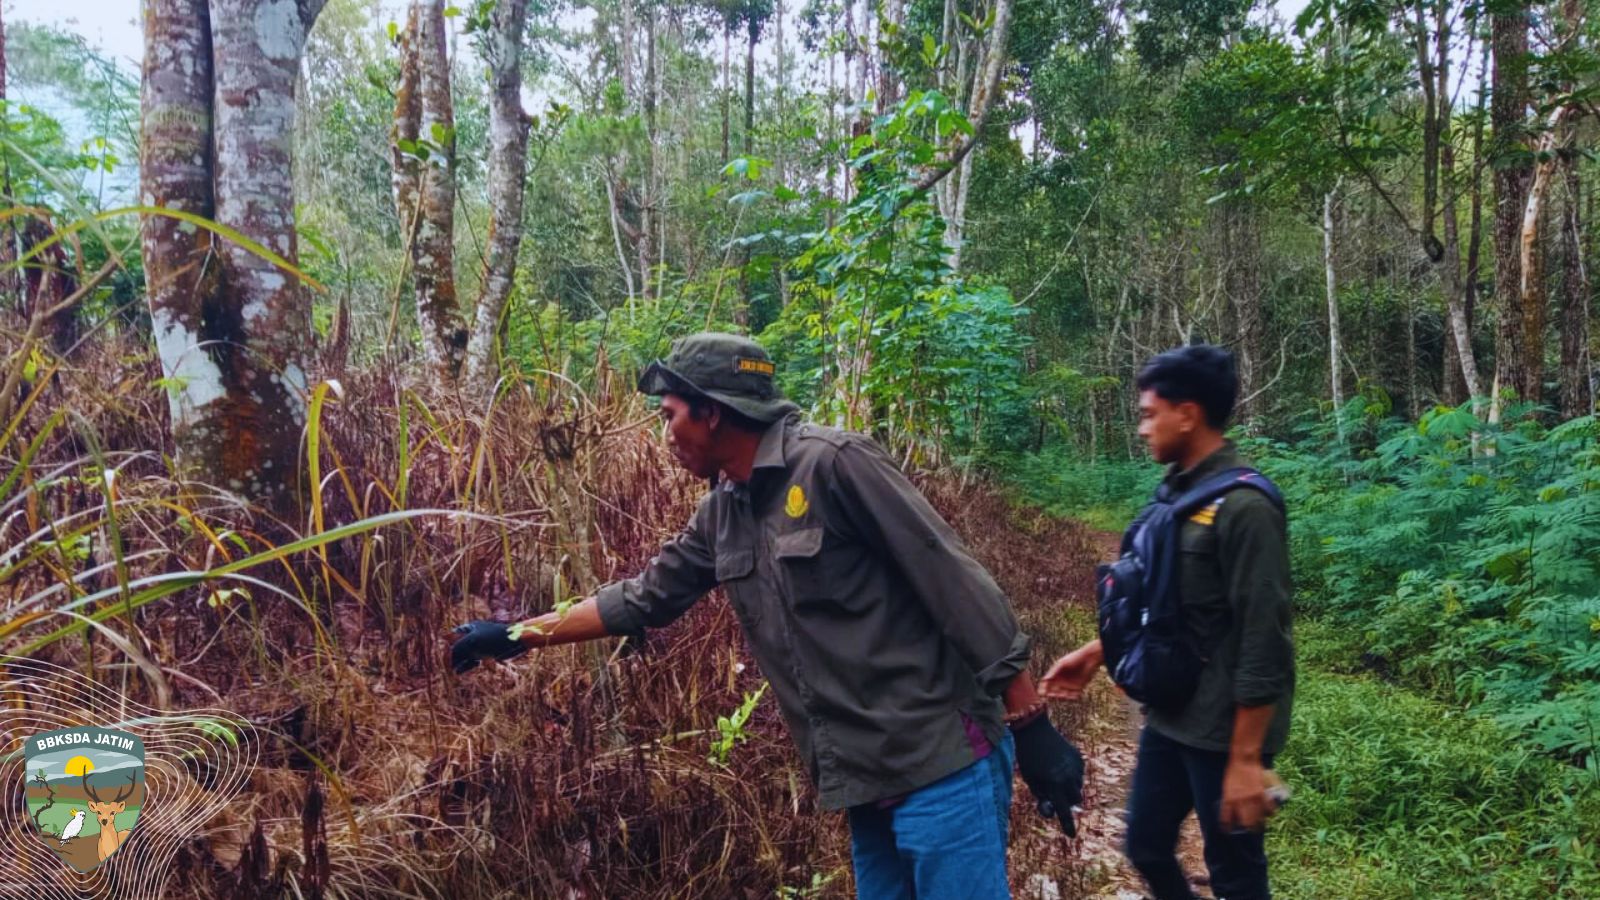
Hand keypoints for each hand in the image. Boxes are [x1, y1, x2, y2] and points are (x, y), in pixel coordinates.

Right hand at [450, 620, 528, 673]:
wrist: (515, 641)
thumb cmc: (493, 638)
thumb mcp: (472, 641)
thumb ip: (458, 648)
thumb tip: (447, 656)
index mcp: (469, 628)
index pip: (453, 636)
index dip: (447, 646)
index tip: (443, 657)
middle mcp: (473, 635)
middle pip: (458, 646)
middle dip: (452, 656)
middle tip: (446, 666)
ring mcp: (479, 644)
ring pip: (465, 654)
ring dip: (458, 662)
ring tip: (452, 671)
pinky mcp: (486, 653)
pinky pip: (472, 659)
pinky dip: (466, 665)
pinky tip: (459, 671)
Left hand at [1011, 715, 1084, 836]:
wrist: (1034, 730)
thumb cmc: (1028, 758)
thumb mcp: (1031, 780)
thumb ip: (1042, 797)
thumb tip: (1052, 813)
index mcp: (1054, 784)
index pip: (1063, 811)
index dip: (1067, 824)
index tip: (1071, 835)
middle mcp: (1069, 776)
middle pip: (1075, 800)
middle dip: (1067, 800)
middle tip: (1056, 793)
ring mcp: (1076, 766)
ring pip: (1078, 786)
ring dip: (1070, 787)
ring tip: (1054, 774)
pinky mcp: (1079, 758)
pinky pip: (1079, 773)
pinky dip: (1072, 774)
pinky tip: (1060, 764)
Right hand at [1039, 642, 1101, 700]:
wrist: (1089, 659)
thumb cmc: (1073, 659)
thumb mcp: (1062, 664)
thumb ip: (1053, 671)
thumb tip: (1044, 679)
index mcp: (1055, 675)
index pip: (1046, 684)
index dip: (1043, 688)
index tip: (1041, 692)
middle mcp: (1062, 681)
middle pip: (1054, 690)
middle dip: (1051, 694)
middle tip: (1050, 695)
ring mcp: (1070, 684)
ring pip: (1063, 694)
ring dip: (1062, 695)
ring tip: (1063, 694)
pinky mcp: (1079, 687)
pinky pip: (1074, 694)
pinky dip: (1073, 696)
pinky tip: (1074, 694)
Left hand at [1219, 756, 1271, 832]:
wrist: (1244, 760)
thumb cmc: (1233, 772)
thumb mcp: (1226, 786)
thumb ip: (1229, 799)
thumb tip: (1232, 810)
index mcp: (1229, 798)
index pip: (1226, 817)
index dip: (1227, 826)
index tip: (1227, 830)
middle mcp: (1240, 801)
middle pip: (1245, 822)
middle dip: (1247, 828)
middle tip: (1249, 829)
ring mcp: (1252, 798)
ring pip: (1258, 818)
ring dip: (1259, 823)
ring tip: (1259, 825)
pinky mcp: (1262, 794)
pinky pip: (1268, 808)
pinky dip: (1270, 812)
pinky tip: (1269, 814)